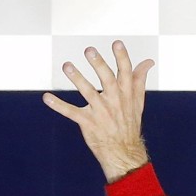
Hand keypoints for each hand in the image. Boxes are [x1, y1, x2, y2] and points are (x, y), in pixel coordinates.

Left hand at [43, 41, 154, 181]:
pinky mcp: (88, 123)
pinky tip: (46, 97)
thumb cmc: (129, 123)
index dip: (122, 57)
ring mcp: (100, 112)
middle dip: (99, 64)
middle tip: (89, 50)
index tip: (117, 43)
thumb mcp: (138, 102)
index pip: (126, 72)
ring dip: (77, 78)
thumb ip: (139, 80)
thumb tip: (148, 62)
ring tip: (67, 65)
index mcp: (126, 94)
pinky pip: (71, 112)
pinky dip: (58, 105)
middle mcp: (114, 101)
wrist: (124, 152)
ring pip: (88, 92)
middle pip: (107, 79)